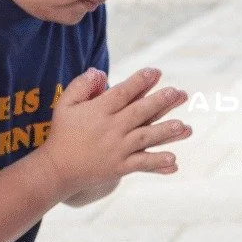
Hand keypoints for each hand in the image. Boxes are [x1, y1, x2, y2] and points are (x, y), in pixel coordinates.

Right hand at [39, 67, 191, 200]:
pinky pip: (141, 164)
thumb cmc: (63, 132)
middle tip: (178, 93)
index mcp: (98, 111)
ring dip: (165, 132)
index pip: (122, 93)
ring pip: (144, 138)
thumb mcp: (65, 104)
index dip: (140, 81)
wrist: (56, 169)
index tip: (156, 71)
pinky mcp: (119, 167)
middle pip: (139, 113)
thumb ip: (82, 85)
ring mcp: (116, 149)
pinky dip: (156, 162)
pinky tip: (174, 160)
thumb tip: (101, 72)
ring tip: (184, 127)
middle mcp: (110, 129)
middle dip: (160, 102)